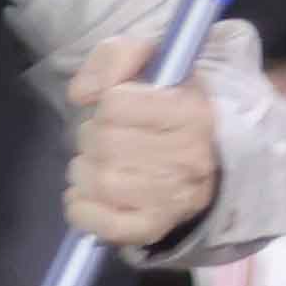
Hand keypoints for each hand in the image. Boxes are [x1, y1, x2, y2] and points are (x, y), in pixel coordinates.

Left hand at [62, 28, 221, 251]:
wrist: (204, 158)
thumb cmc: (167, 105)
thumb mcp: (151, 62)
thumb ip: (116, 57)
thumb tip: (83, 92)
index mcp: (192, 112)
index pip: (115, 103)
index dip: (107, 101)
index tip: (120, 106)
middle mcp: (188, 157)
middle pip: (103, 142)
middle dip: (92, 136)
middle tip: (106, 137)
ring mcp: (173, 198)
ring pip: (99, 181)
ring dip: (84, 170)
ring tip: (99, 163)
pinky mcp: (153, 228)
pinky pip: (101, 224)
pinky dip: (81, 208)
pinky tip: (88, 194)